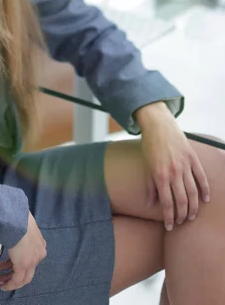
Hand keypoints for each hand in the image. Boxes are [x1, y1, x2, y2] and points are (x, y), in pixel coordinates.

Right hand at [0, 212, 45, 290]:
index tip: (10, 264)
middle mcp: (39, 254)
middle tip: (4, 277)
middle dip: (15, 274)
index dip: (20, 262)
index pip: (31, 258)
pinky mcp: (23, 265)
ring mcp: (32, 261)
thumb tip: (13, 231)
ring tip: (0, 281)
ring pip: (24, 278)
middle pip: (29, 270)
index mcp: (40, 244)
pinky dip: (10, 284)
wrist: (16, 219)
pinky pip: (17, 280)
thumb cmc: (17, 218)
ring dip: (11, 280)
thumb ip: (22, 232)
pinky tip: (3, 286)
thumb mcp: (24, 225)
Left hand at [137, 102, 209, 230]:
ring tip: (191, 215)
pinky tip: (205, 199)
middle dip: (182, 215)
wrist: (158, 125)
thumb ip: (150, 186)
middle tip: (181, 222)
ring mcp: (185, 165)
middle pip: (182, 200)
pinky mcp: (192, 158)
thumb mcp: (146, 165)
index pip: (167, 203)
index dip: (169, 217)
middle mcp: (174, 172)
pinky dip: (205, 189)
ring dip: (193, 206)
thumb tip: (151, 204)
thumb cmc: (150, 145)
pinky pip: (201, 177)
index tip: (170, 226)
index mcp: (160, 175)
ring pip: (193, 192)